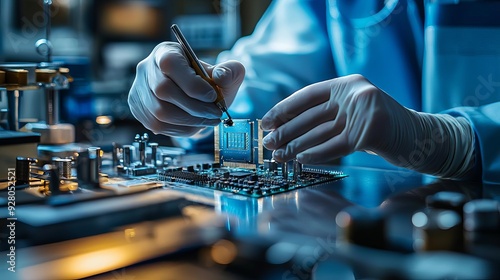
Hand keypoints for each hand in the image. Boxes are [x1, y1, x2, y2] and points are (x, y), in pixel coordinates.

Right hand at [128, 42, 244, 135]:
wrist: (194, 96)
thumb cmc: (207, 82)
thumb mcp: (224, 72)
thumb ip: (230, 71)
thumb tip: (221, 76)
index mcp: (166, 52)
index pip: (170, 64)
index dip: (192, 83)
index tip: (212, 96)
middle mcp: (147, 69)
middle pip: (163, 91)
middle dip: (194, 107)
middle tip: (215, 113)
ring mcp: (139, 90)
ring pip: (160, 113)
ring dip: (189, 121)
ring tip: (208, 120)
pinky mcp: (139, 109)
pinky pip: (158, 126)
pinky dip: (181, 129)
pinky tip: (194, 125)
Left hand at [261, 74, 475, 178]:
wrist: (418, 136)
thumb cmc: (379, 127)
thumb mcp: (352, 111)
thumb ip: (326, 113)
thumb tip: (285, 126)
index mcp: (346, 83)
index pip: (307, 96)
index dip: (283, 109)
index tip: (266, 122)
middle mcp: (354, 92)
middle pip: (310, 116)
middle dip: (285, 131)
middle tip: (268, 144)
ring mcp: (365, 110)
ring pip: (320, 132)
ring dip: (295, 146)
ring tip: (279, 157)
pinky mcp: (372, 131)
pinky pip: (336, 145)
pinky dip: (316, 154)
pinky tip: (301, 160)